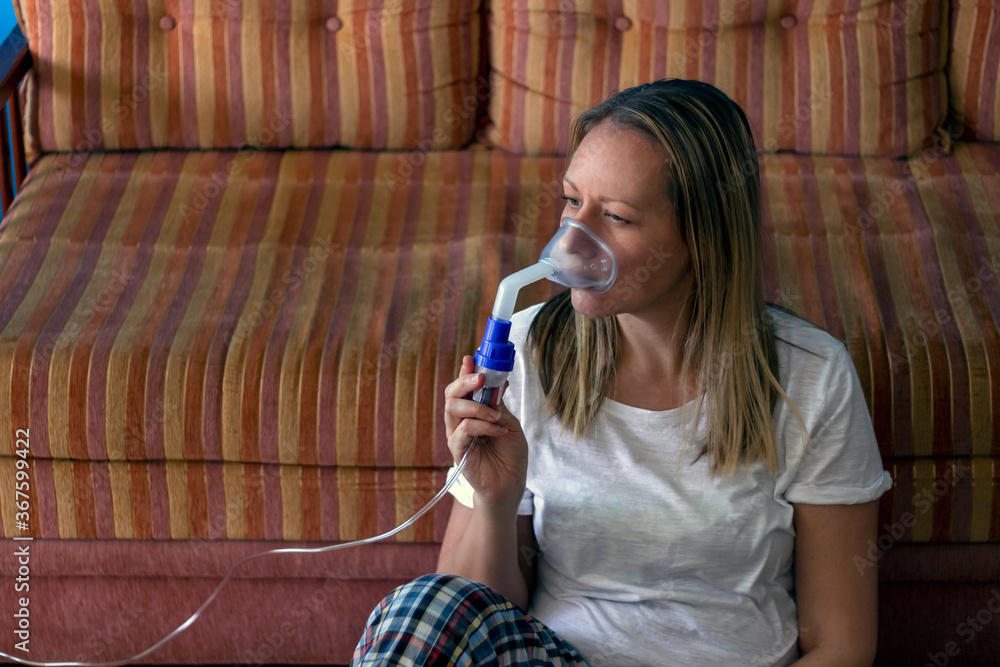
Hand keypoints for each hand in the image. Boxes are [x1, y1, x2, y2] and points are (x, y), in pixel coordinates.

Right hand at [444, 355, 528, 512]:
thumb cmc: (509, 454)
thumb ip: (497, 403)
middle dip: (465, 381)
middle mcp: (460, 421)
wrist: (510, 483)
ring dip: (478, 406)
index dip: (465, 371)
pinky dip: (483, 425)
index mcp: (472, 411)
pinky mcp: (458, 450)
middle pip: (451, 394)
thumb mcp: (508, 421)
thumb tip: (497, 380)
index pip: (463, 387)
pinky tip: (498, 430)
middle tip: (481, 378)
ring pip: (454, 408)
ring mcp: (457, 435)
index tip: (471, 359)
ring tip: (497, 416)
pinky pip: (464, 429)